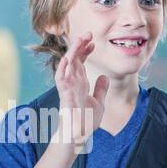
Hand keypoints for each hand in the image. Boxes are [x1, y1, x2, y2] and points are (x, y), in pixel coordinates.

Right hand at [54, 32, 107, 149]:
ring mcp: (67, 88)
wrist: (80, 134)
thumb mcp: (99, 102)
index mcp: (80, 83)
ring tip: (79, 40)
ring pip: (67, 65)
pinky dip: (63, 69)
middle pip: (74, 59)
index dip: (86, 50)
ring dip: (73, 52)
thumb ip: (100, 89)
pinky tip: (68, 58)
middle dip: (80, 45)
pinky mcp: (64, 95)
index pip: (81, 62)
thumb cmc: (86, 121)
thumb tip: (105, 77)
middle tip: (88, 33)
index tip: (93, 41)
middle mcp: (72, 82)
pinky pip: (61, 80)